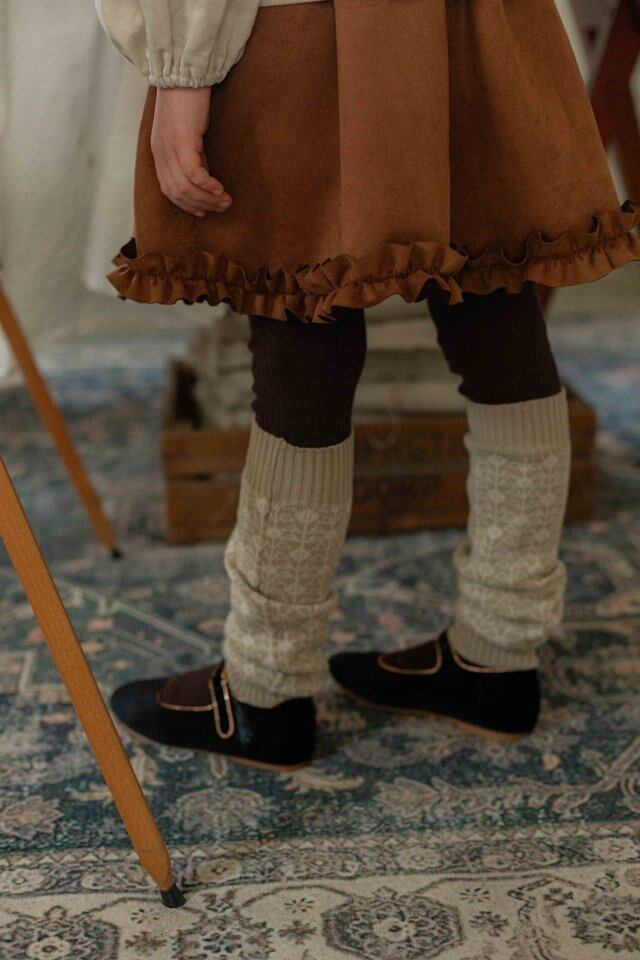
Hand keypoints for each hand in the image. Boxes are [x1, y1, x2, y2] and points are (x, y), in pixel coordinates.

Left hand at [151, 87, 232, 216]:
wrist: (183, 73)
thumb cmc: (185, 100)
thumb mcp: (184, 132)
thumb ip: (189, 153)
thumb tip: (204, 174)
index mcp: (159, 153)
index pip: (169, 190)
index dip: (187, 205)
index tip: (204, 212)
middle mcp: (161, 154)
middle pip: (178, 193)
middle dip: (201, 205)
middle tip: (222, 207)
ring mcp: (169, 149)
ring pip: (186, 188)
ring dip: (208, 199)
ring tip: (226, 200)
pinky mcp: (182, 142)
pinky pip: (193, 174)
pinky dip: (207, 185)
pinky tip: (220, 189)